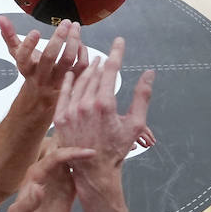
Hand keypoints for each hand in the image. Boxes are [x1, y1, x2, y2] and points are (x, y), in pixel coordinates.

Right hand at [0, 15, 86, 94]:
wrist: (41, 99)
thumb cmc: (32, 73)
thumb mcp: (18, 56)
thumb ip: (10, 37)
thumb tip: (1, 19)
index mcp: (26, 68)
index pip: (23, 58)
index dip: (28, 45)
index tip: (35, 32)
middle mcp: (41, 76)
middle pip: (49, 57)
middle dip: (58, 37)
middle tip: (65, 23)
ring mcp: (57, 80)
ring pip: (68, 61)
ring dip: (73, 41)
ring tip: (75, 27)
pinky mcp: (71, 82)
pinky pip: (81, 67)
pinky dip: (83, 53)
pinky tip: (81, 44)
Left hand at [4, 143, 95, 211]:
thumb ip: (28, 203)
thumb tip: (38, 189)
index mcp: (36, 173)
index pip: (55, 157)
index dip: (71, 152)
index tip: (88, 152)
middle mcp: (48, 172)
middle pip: (64, 150)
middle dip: (78, 141)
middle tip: (98, 134)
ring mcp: (59, 179)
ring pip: (74, 159)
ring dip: (85, 152)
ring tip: (104, 145)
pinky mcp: (68, 189)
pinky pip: (80, 174)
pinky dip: (90, 168)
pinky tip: (101, 164)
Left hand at [52, 37, 155, 169]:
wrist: (94, 171)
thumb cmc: (117, 149)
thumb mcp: (135, 124)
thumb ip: (142, 96)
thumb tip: (150, 73)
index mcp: (105, 104)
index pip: (111, 70)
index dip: (116, 53)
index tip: (119, 41)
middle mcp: (85, 105)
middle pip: (95, 74)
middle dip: (103, 63)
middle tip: (108, 55)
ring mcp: (70, 111)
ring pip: (80, 82)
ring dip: (88, 70)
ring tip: (94, 63)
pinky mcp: (60, 118)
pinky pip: (64, 93)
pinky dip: (69, 81)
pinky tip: (73, 73)